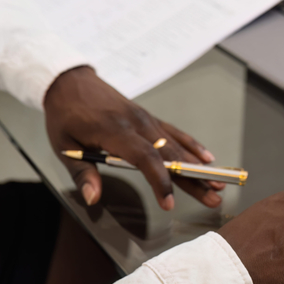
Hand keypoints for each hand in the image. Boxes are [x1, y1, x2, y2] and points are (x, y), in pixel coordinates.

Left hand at [43, 66, 223, 210]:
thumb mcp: (64, 145)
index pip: (144, 157)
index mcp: (115, 130)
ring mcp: (144, 119)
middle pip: (170, 154)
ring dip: (198, 165)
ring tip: (218, 182)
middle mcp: (136, 123)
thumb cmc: (65, 114)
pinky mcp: (147, 117)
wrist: (70, 80)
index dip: (159, 180)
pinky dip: (191, 145)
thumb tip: (93, 198)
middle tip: (213, 197)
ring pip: (176, 144)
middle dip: (193, 178)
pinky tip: (207, 158)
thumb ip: (82, 173)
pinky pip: (174, 132)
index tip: (169, 202)